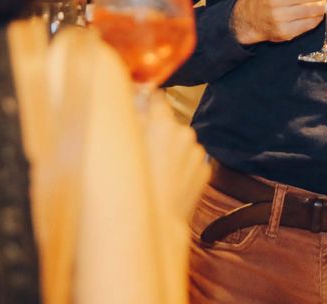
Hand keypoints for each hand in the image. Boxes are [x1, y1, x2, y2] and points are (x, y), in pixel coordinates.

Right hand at [141, 90, 209, 220]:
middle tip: (141, 150)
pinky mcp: (204, 171)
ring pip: (180, 144)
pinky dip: (180, 167)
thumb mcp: (123, 149)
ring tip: (154, 172)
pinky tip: (167, 182)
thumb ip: (130, 119)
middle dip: (157, 132)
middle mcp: (185, 134)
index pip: (157, 99)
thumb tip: (134, 101)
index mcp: (164, 125)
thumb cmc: (133, 189)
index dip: (147, 102)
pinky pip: (189, 161)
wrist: (156, 227)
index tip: (141, 106)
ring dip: (169, 151)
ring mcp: (197, 154)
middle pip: (169, 124)